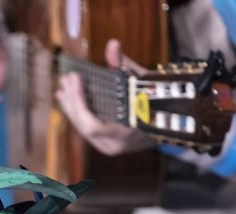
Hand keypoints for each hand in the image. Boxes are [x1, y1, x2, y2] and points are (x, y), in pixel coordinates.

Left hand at [55, 39, 157, 156]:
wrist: (171, 124)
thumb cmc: (158, 102)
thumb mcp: (143, 83)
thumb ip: (125, 66)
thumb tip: (113, 44)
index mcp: (125, 134)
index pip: (92, 124)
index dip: (80, 102)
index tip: (75, 78)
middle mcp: (113, 145)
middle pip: (83, 125)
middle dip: (73, 100)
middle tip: (66, 78)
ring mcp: (107, 146)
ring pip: (81, 127)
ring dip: (71, 106)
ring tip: (63, 88)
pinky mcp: (104, 143)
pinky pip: (85, 128)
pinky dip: (77, 112)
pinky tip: (68, 99)